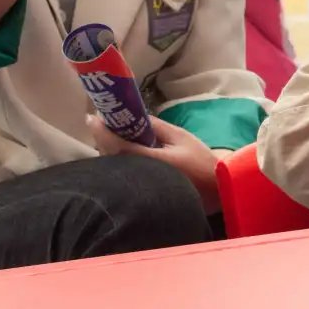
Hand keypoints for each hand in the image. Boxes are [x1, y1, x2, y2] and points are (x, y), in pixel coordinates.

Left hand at [87, 115, 221, 213]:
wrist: (216, 190)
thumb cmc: (201, 162)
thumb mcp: (182, 137)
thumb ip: (157, 126)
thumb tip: (136, 116)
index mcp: (151, 160)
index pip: (118, 145)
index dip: (102, 131)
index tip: (93, 117)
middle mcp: (140, 175)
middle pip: (111, 156)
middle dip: (104, 138)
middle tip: (102, 121)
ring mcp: (138, 186)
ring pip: (115, 166)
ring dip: (110, 149)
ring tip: (112, 134)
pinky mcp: (141, 192)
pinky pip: (123, 174)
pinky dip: (119, 160)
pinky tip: (125, 151)